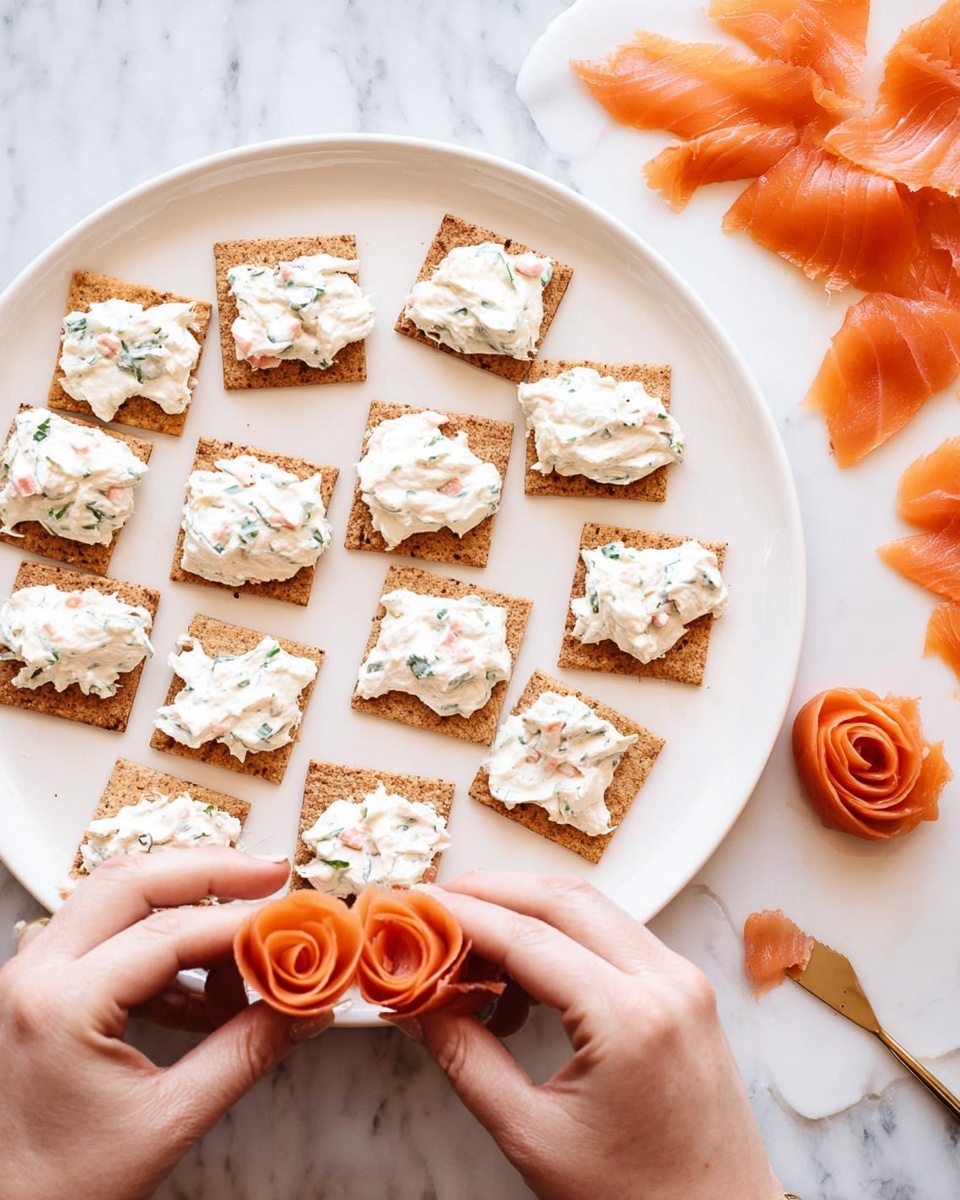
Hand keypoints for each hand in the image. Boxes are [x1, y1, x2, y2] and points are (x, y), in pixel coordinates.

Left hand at [1, 849, 328, 1199]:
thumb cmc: (67, 1186)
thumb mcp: (170, 1120)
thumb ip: (247, 1053)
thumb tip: (307, 1009)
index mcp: (62, 1005)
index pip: (168, 932)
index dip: (242, 921)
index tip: (297, 921)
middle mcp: (36, 973)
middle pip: (133, 880)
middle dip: (211, 870)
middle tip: (274, 875)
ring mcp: (33, 975)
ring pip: (116, 896)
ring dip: (187, 902)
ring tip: (247, 939)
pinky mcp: (42, 988)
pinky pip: (108, 935)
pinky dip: (164, 945)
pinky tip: (205, 992)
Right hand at [416, 873, 782, 1199]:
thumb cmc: (638, 1199)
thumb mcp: (534, 1137)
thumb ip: (466, 1061)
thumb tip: (417, 1007)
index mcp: (631, 1020)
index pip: (527, 938)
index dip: (462, 915)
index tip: (415, 906)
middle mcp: (666, 983)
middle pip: (562, 900)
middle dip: (490, 891)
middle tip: (434, 905)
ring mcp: (683, 980)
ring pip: (591, 908)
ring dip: (525, 910)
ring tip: (469, 946)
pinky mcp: (685, 989)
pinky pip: (614, 936)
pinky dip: (562, 937)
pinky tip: (521, 978)